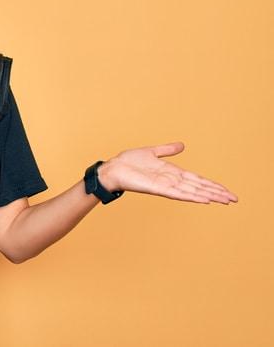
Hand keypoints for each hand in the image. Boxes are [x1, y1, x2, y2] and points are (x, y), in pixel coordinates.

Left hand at [98, 142, 237, 204]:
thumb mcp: (152, 152)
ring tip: (224, 201)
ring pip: (192, 192)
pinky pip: (177, 193)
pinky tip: (203, 200)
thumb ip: (167, 150)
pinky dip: (190, 196)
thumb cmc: (129, 162)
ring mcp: (165, 185)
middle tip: (234, 199)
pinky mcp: (156, 188)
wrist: (113, 168)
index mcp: (172, 172)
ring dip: (208, 196)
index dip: (212, 185)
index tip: (227, 190)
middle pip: (199, 187)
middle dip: (216, 192)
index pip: (197, 179)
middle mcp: (171, 180)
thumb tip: (182, 145)